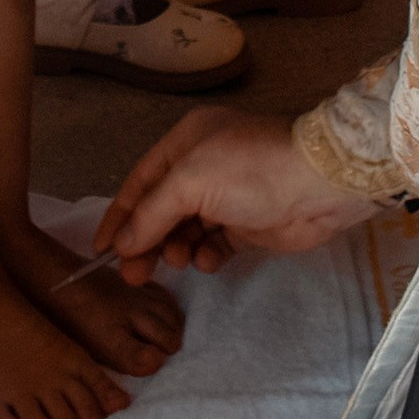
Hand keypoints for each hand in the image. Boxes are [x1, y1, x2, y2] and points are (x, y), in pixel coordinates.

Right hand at [97, 107, 379, 281]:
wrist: (318, 186)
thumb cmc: (249, 172)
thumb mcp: (189, 183)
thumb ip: (150, 214)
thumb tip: (121, 245)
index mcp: (186, 141)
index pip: (139, 182)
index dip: (118, 216)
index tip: (100, 251)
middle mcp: (204, 165)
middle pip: (160, 209)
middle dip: (147, 241)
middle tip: (135, 276)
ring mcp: (228, 195)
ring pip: (185, 230)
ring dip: (177, 249)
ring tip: (181, 262)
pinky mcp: (248, 223)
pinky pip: (213, 243)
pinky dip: (207, 255)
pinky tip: (210, 260)